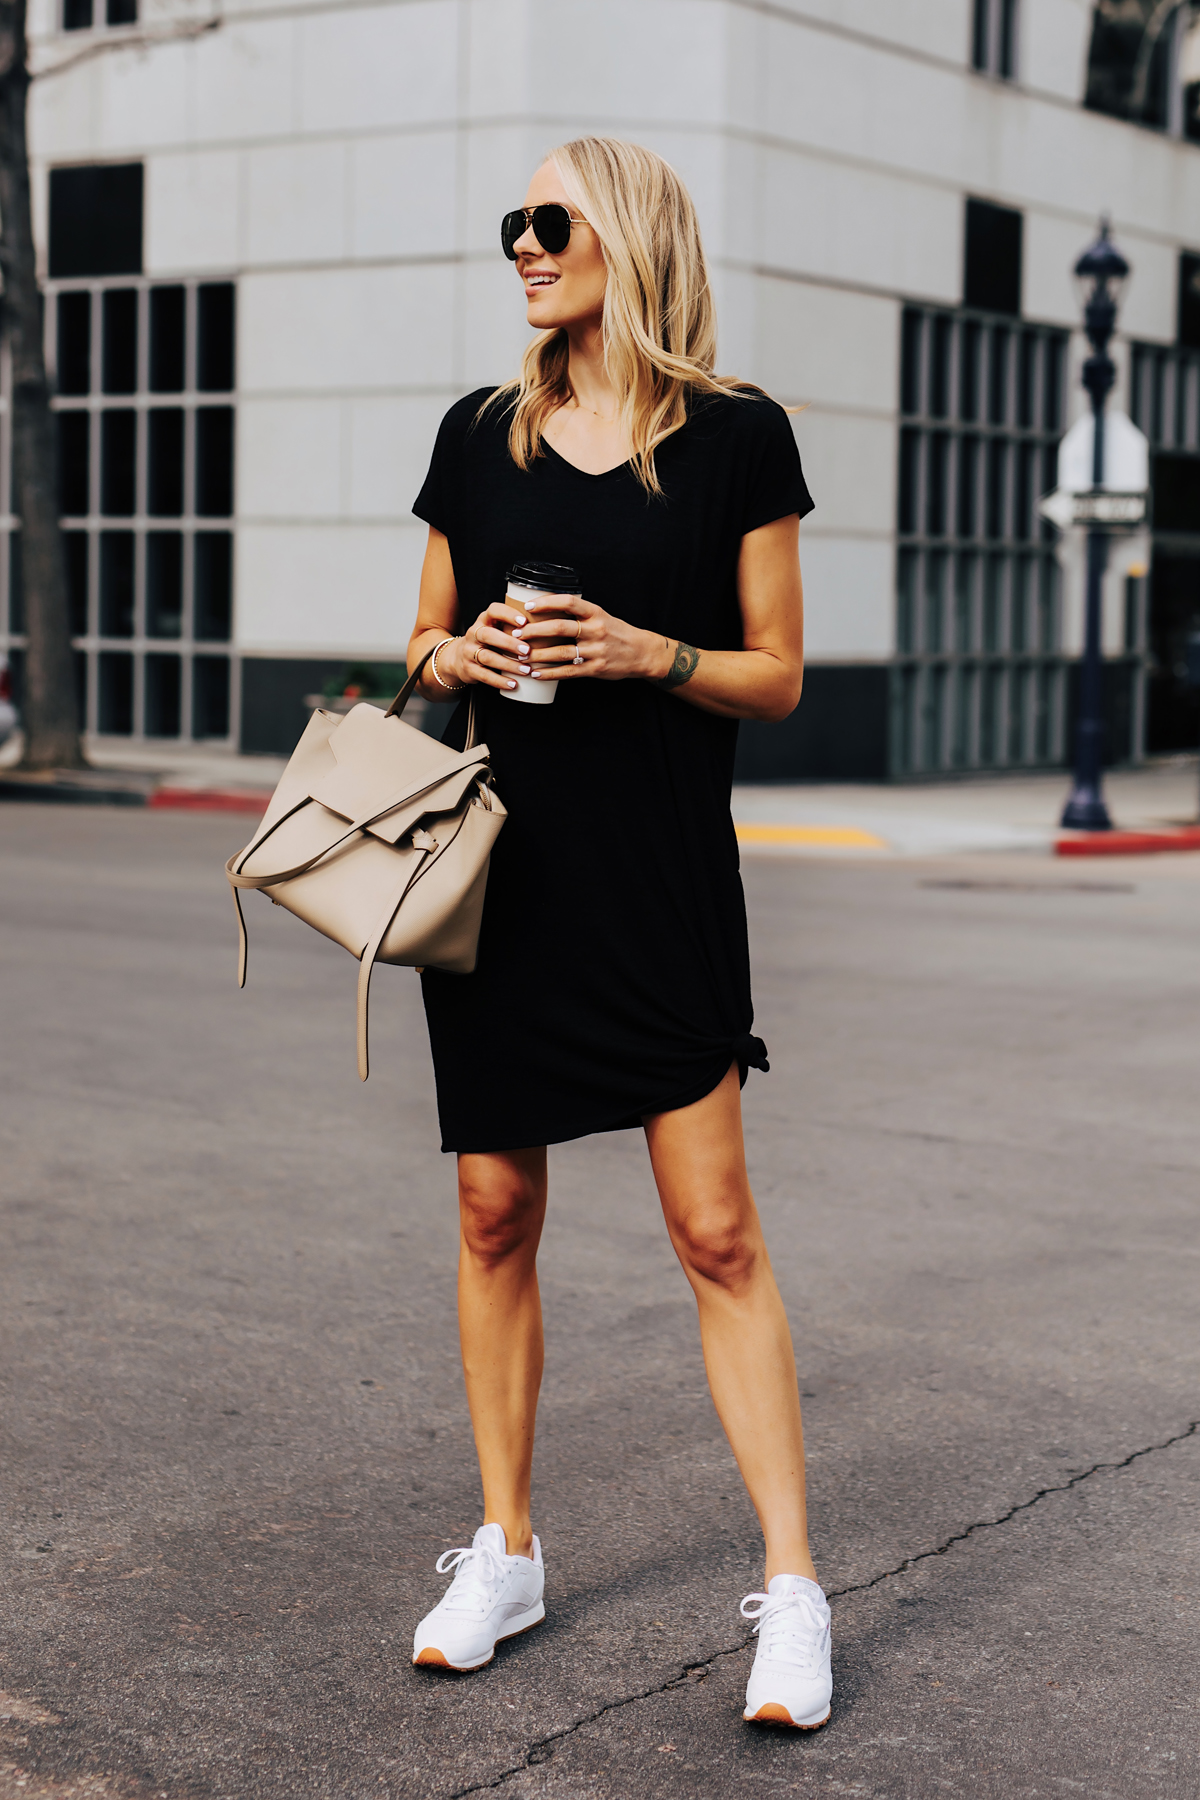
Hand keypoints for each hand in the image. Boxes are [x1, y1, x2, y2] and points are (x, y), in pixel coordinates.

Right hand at [449, 602, 536, 691]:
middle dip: (509, 643)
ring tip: (526, 670)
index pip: (493, 610)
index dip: (508, 614)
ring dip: (509, 664)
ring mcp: (469, 652)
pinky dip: (500, 681)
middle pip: (488, 635)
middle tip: (527, 651)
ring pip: (488, 657)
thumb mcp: (496, 629)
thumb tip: (548, 627)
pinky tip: (513, 684)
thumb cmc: (488, 642)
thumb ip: (514, 627)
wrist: (459, 658)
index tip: (524, 622)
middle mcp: (474, 633)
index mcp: (484, 620)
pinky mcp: (469, 669)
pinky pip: (484, 676)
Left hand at [515, 596, 670, 683]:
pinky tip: (536, 674)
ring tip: (520, 655)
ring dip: (537, 654)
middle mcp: (596, 630)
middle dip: (534, 631)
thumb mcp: (601, 616)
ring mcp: (596, 650)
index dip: (547, 602)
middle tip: (515, 633)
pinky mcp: (596, 669)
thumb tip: (546, 612)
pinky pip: (568, 671)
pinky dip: (549, 673)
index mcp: (596, 613)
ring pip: (561, 652)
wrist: (641, 652)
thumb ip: (578, 615)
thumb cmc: (616, 632)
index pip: (568, 602)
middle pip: (560, 627)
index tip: (528, 606)